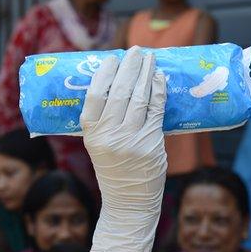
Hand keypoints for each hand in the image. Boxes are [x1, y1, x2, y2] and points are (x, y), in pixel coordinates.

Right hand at [81, 46, 167, 251]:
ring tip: (150, 58)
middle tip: (135, 50)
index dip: (104, 73)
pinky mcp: (151, 142)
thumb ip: (104, 120)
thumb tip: (117, 83)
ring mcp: (131, 139)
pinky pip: (156, 109)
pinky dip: (158, 91)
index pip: (94, 95)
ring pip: (139, 97)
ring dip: (146, 73)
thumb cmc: (113, 168)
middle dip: (129, 66)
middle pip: (119, 91)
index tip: (112, 58)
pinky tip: (159, 79)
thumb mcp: (98, 144)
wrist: (128, 201)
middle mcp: (109, 135)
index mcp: (91, 133)